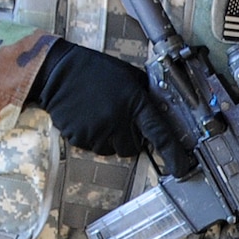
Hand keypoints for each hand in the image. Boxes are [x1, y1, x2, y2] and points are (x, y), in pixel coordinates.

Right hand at [28, 40, 187, 170]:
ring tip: (99, 115)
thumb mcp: (129, 77)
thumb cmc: (96, 70)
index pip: (160, 134)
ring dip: (110, 139)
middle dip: (129, 140)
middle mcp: (118, 120)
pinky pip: (92, 147)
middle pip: (133, 149)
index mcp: (135, 103)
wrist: (57, 71)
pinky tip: (86, 118)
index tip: (181, 169)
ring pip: (111, 150)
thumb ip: (145, 96)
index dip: (173, 154)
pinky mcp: (79, 137)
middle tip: (118, 121)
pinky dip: (91, 137)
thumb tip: (160, 113)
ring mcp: (97, 131)